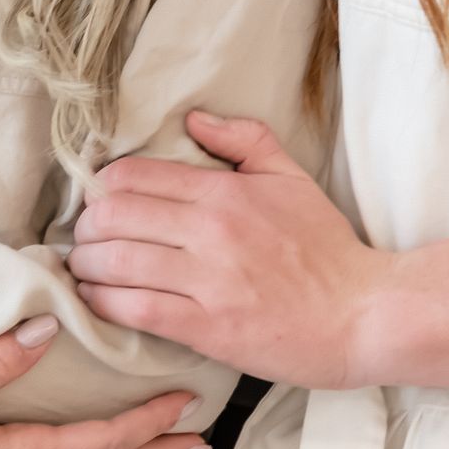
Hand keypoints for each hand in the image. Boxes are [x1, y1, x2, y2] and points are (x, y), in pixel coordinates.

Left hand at [67, 111, 387, 389]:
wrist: (364, 314)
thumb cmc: (328, 249)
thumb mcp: (291, 178)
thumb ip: (244, 140)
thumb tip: (195, 119)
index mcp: (224, 192)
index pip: (134, 176)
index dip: (102, 187)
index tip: (98, 201)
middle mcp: (210, 231)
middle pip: (114, 216)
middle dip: (86, 227)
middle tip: (84, 237)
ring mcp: (207, 281)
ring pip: (116, 262)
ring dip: (86, 265)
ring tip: (83, 268)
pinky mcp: (207, 328)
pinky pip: (135, 310)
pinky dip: (103, 303)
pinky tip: (96, 300)